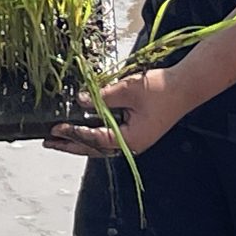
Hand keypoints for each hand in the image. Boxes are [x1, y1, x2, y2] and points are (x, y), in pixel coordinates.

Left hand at [45, 67, 189, 157]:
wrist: (186, 86)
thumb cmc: (162, 89)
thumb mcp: (128, 89)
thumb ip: (102, 96)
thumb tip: (80, 100)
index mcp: (131, 140)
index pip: (94, 139)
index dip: (73, 133)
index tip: (55, 129)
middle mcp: (131, 145)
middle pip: (94, 148)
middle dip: (70, 145)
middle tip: (48, 142)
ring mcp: (134, 139)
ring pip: (100, 144)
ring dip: (80, 140)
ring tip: (59, 138)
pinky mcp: (136, 131)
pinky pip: (109, 136)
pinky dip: (93, 134)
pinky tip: (82, 128)